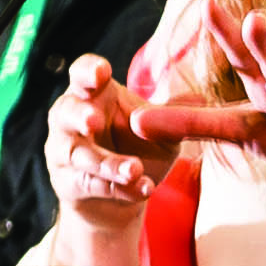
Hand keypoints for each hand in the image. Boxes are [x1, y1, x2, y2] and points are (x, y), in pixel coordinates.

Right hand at [44, 54, 177, 232]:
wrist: (120, 194)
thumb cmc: (138, 148)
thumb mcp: (161, 129)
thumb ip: (174, 114)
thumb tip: (200, 97)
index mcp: (94, 94)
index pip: (83, 73)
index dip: (89, 71)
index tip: (102, 72)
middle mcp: (71, 119)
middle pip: (65, 111)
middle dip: (79, 115)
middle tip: (94, 121)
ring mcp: (65, 152)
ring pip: (80, 155)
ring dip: (107, 163)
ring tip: (136, 169)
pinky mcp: (69, 183)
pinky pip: (91, 185)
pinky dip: (118, 188)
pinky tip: (144, 188)